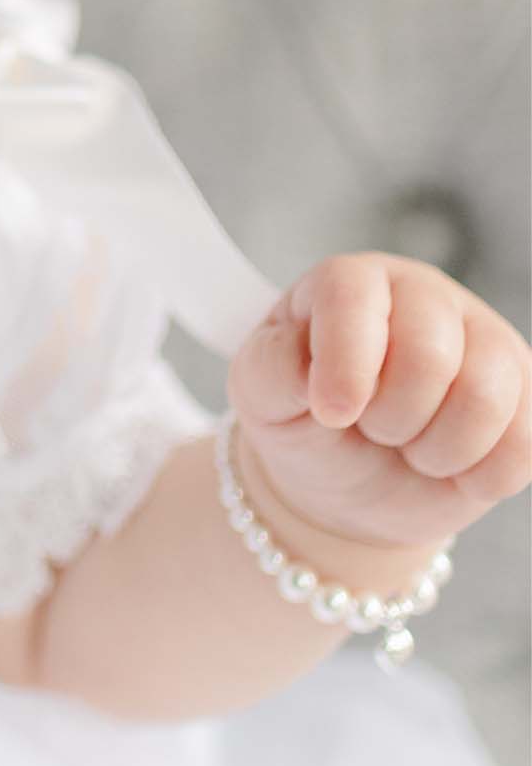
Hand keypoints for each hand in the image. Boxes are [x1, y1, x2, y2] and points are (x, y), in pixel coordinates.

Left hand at [227, 253, 531, 553]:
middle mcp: (422, 294)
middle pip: (429, 354)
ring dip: (437, 449)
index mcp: (349, 281)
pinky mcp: (527, 390)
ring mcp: (484, 337)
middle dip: (390, 417)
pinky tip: (448, 465)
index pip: (353, 297)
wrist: (347, 483)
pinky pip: (527, 441)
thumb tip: (312, 367)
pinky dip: (481, 474)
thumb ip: (273, 367)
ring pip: (486, 395)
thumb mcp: (260, 394)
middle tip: (369, 429)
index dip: (345, 362)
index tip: (331, 414)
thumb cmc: (300, 422)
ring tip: (407, 445)